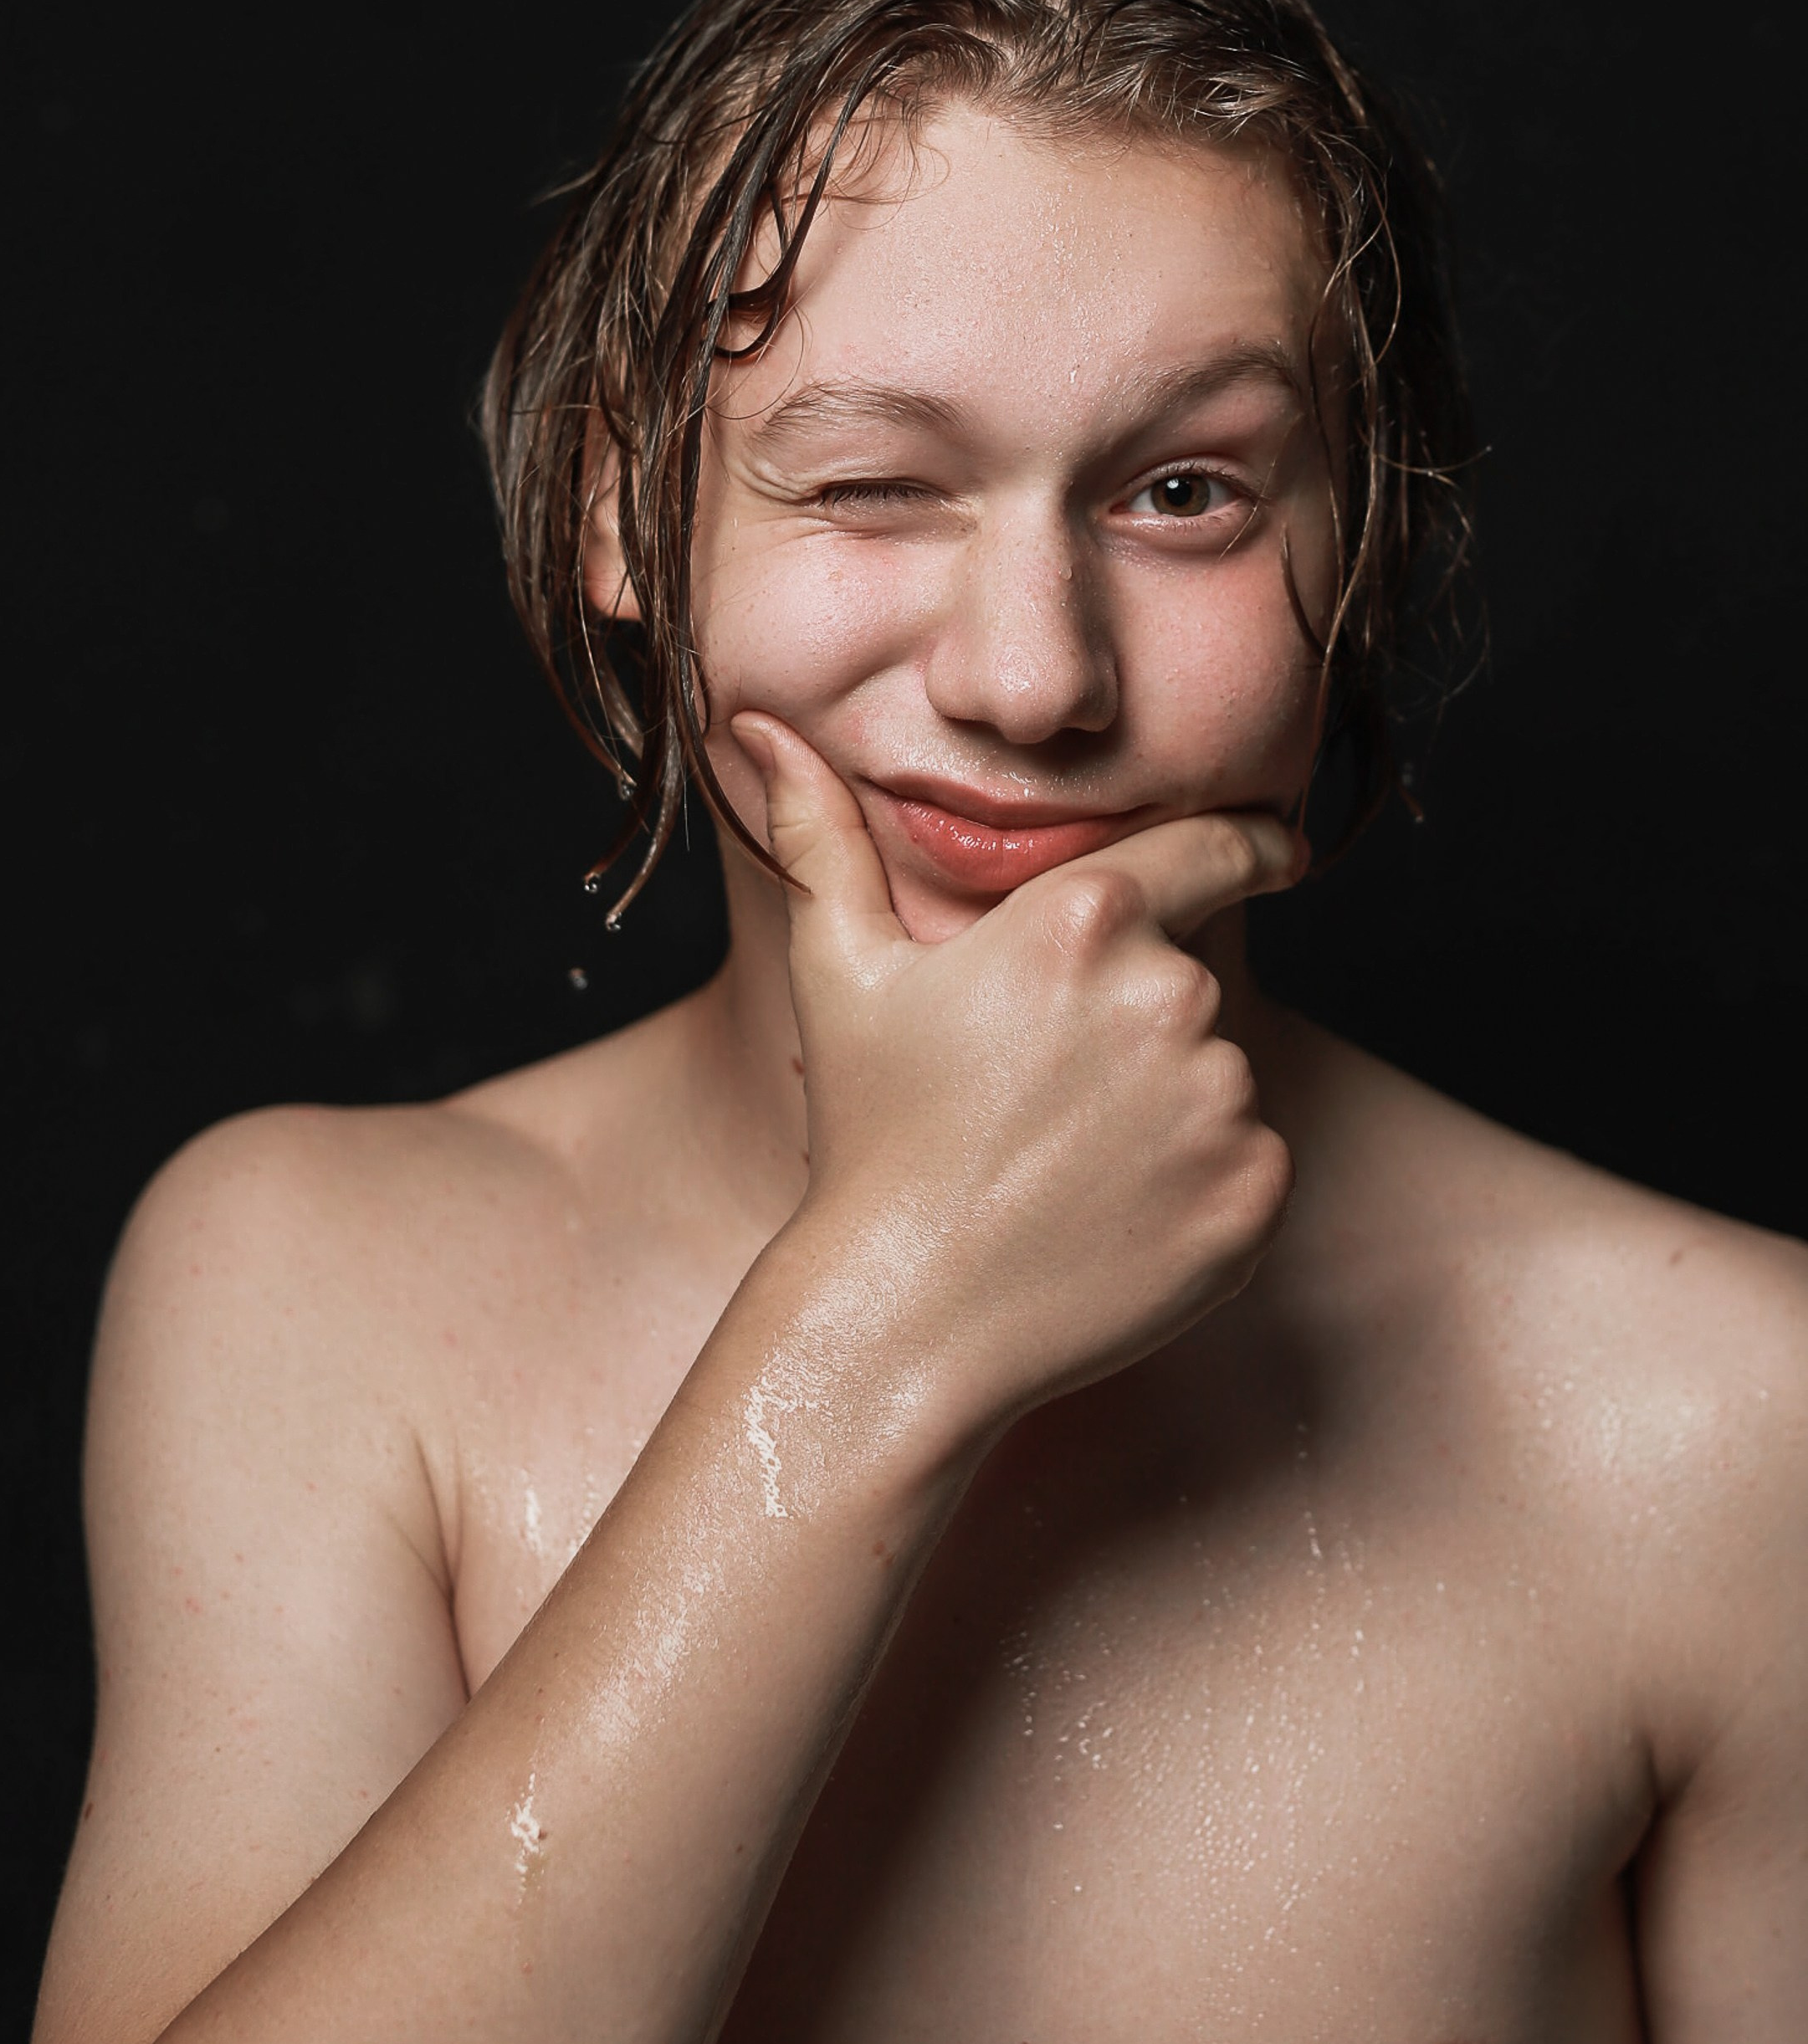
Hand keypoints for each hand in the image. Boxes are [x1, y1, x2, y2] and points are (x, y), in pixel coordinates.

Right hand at [733, 714, 1300, 1431]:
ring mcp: (1222, 1100)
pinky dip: (1196, 1188)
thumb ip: (820, 836)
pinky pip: (1248, 1165)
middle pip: (1189, 983)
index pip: (1214, 847)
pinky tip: (1106, 1220)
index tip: (1282, 849)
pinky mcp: (1253, 1195)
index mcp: (1085, 920)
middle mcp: (1172, 995)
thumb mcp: (840, 972)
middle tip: (1043, 1100)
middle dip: (1134, 1026)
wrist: (907, 1315)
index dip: (1255, 843)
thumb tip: (762, 728)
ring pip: (1218, 1078)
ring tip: (1061, 1168)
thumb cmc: (870, 1135)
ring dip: (1163, 1110)